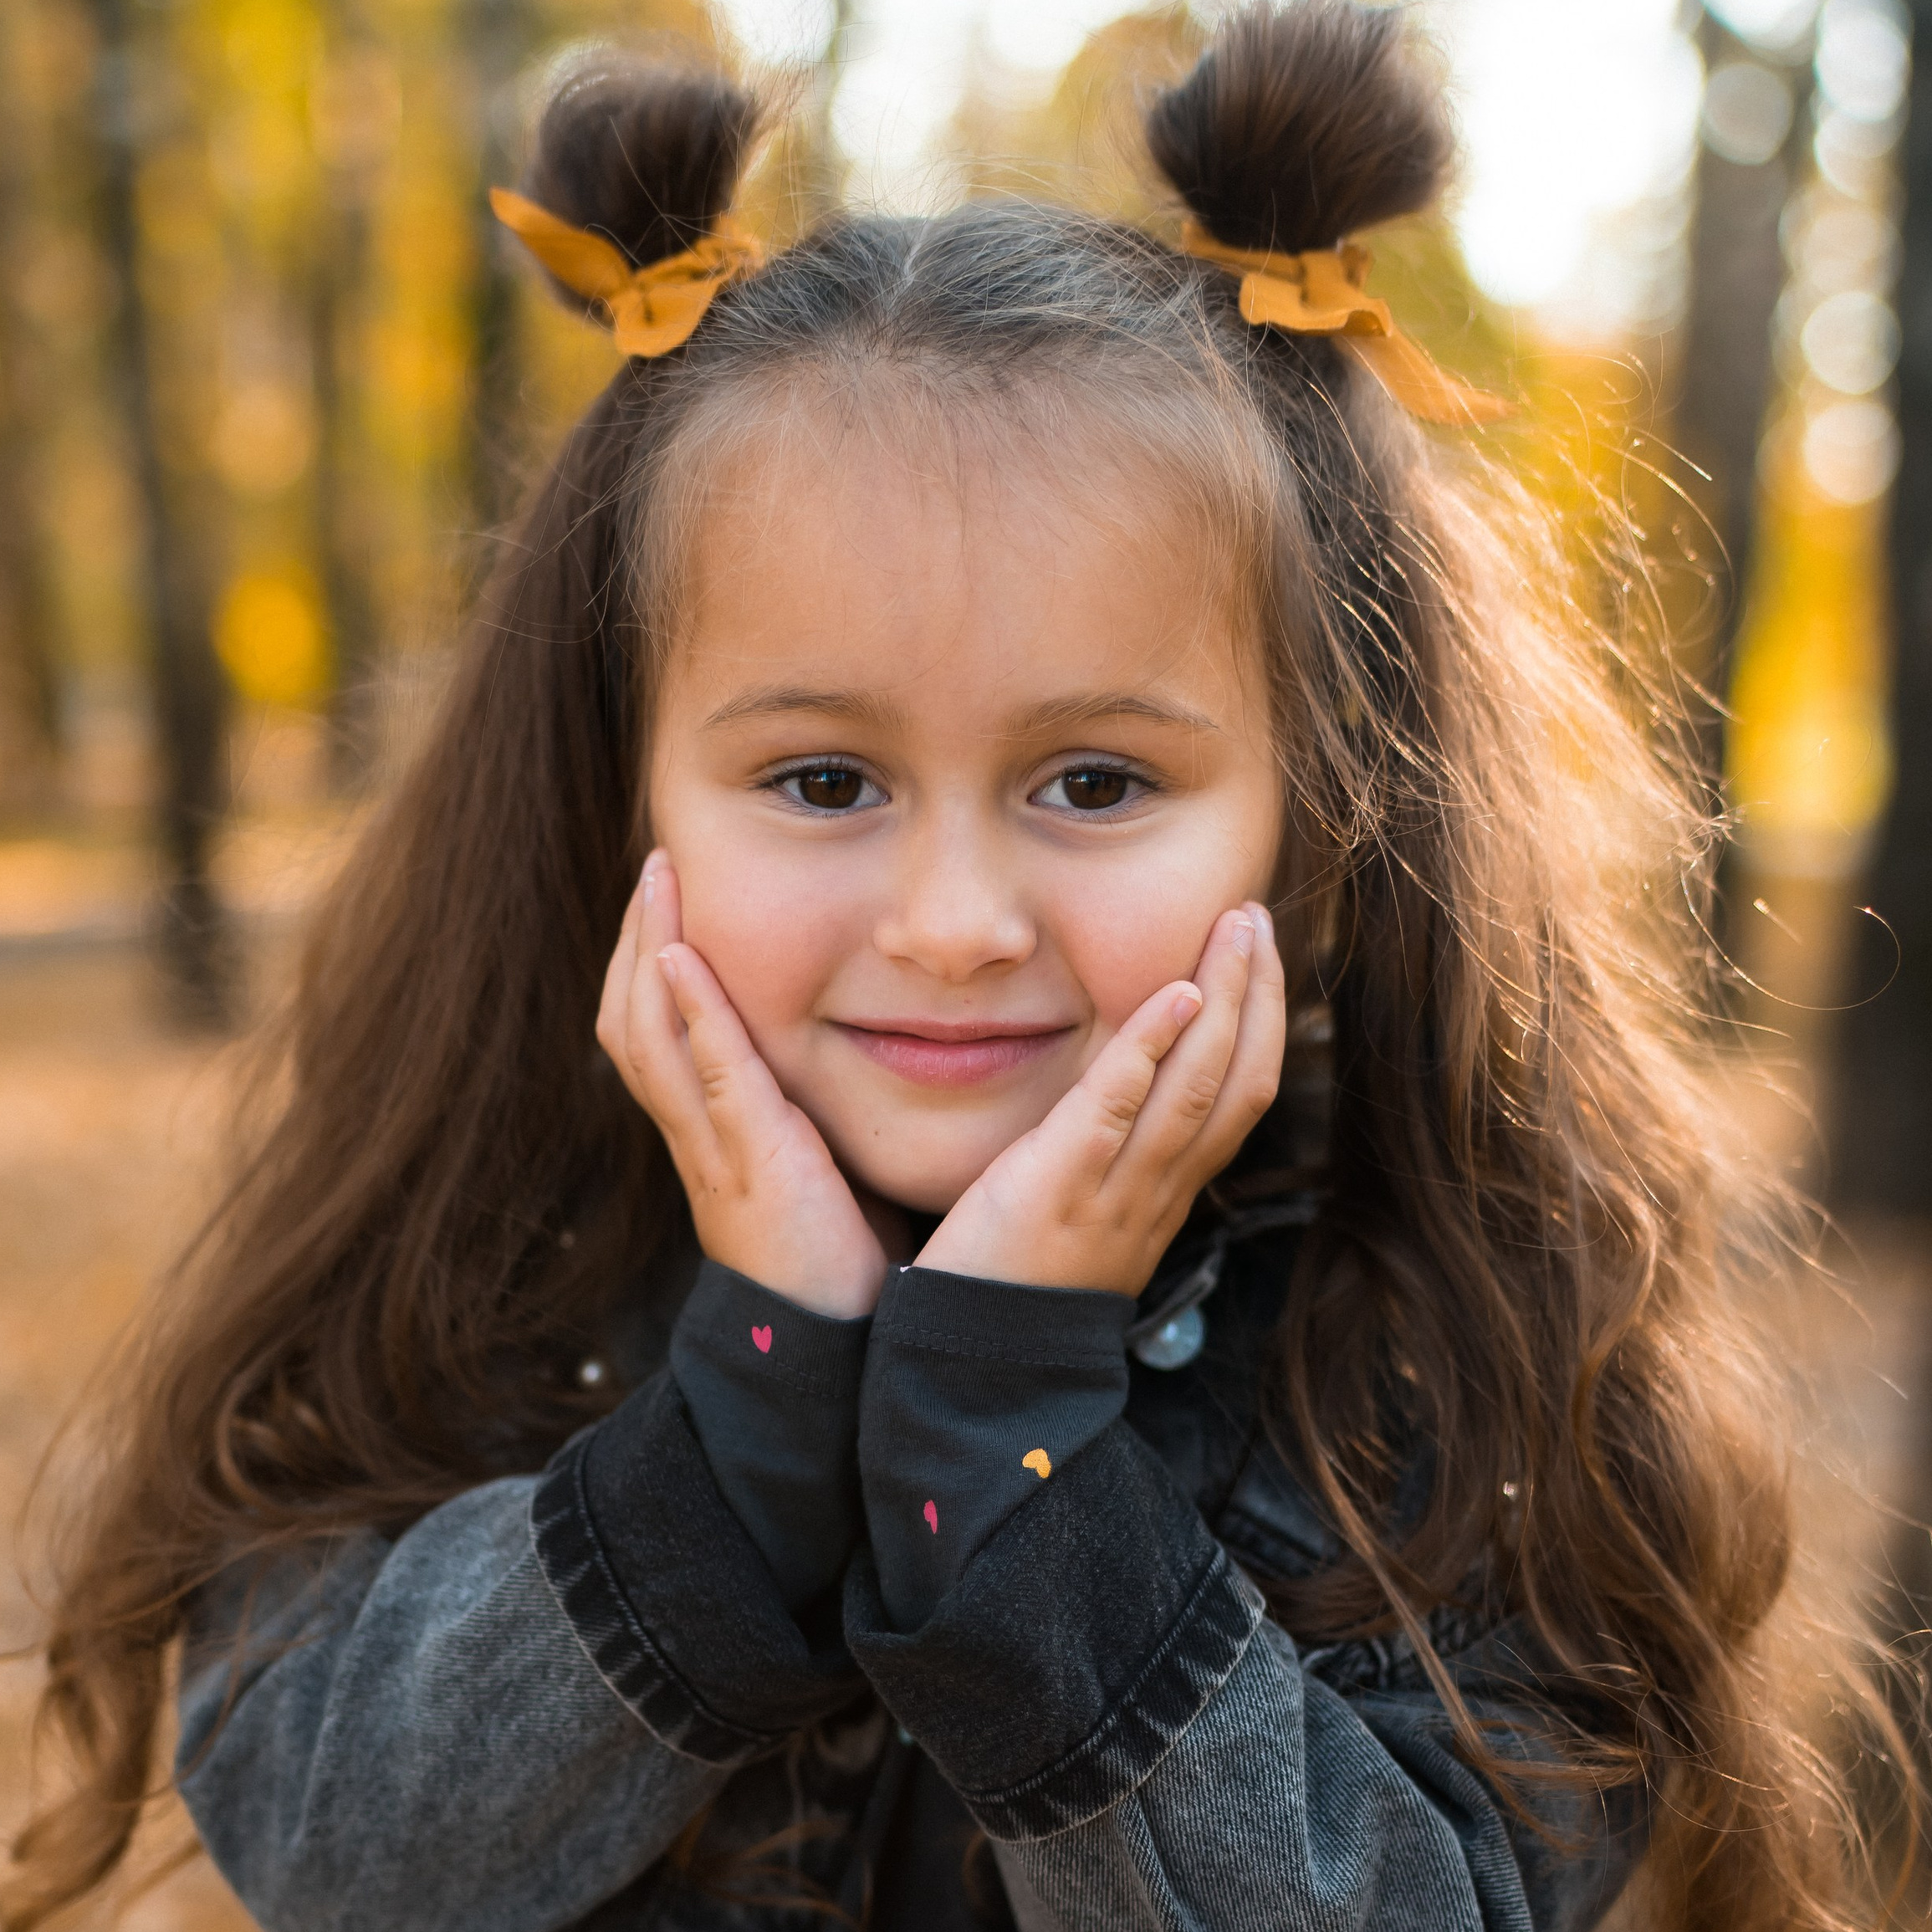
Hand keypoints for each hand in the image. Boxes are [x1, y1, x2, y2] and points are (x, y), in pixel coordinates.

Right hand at [596, 851, 891, 1317]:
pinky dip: (690, 1010)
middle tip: (655, 863)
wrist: (833, 1351)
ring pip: (649, 1035)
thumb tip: (851, 1072)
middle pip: (632, 1020)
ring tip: (658, 878)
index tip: (673, 897)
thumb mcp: (818, 1174)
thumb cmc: (838, 1266)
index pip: (660, 1033)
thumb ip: (814, 1123)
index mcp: (716, 1134)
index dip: (653, 965)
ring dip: (648, 949)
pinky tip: (681, 955)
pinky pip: (705, 1074)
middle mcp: (700, 1135)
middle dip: (635, 937)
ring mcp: (716, 1147)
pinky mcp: (752, 1160)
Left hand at [914, 904, 1284, 1294]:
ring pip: (1198, 1088)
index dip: (1261, 1023)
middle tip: (1257, 917)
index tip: (1257, 955)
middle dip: (1258, 994)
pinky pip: (1118, 1110)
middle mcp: (1157, 1190)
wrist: (981, 1371)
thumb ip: (1111, 1161)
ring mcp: (1115, 1190)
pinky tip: (1174, 997)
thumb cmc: (1019, 1288)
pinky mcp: (1057, 1183)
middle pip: (1239, 1082)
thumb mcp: (1088, 1220)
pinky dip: (1152, 1050)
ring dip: (1224, 1000)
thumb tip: (1120, 1098)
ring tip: (1233, 929)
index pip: (1241, 1097)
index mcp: (1166, 1193)